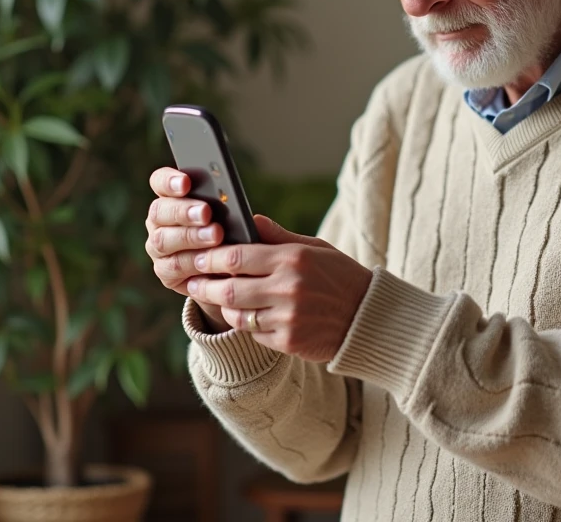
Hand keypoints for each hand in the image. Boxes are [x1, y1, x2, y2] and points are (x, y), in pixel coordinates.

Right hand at [144, 166, 230, 331]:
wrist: (234, 272)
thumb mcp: (241, 220)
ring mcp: (159, 247)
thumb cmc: (237, 236)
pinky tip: (207, 260)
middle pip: (159, 210)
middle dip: (183, 210)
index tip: (186, 182)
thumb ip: (241, 212)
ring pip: (163, 239)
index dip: (169, 180)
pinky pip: (172, 266)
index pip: (159, 182)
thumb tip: (252, 215)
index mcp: (172, 198)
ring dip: (190, 236)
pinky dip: (191, 262)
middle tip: (206, 212)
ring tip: (215, 235)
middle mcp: (159, 221)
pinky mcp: (165, 272)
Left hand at [185, 216, 373, 361]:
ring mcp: (287, 318)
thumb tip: (248, 219)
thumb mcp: (314, 248)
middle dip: (203, 285)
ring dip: (223, 306)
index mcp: (293, 259)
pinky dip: (246, 324)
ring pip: (236, 314)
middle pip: (228, 288)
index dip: (210, 257)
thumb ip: (278, 236)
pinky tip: (247, 315)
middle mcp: (288, 288)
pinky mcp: (288, 342)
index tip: (197, 257)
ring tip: (219, 298)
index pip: (237, 256)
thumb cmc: (339, 276)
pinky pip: (253, 333)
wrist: (368, 318)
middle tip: (192, 281)